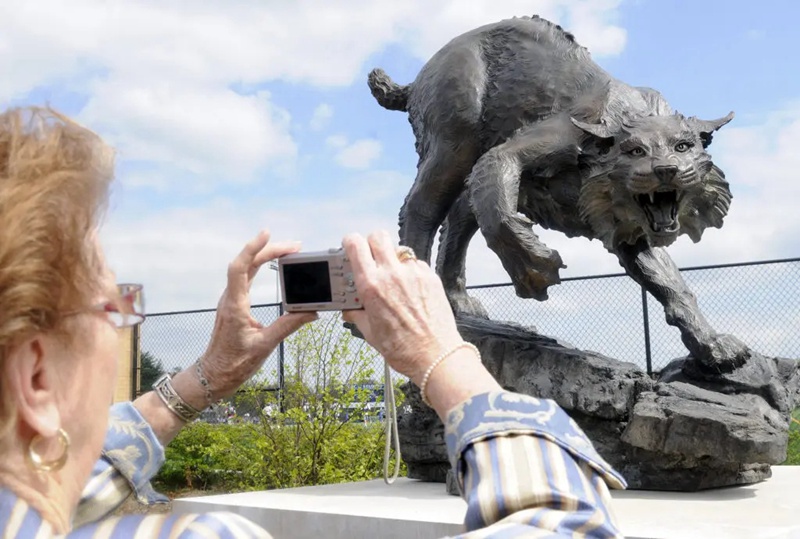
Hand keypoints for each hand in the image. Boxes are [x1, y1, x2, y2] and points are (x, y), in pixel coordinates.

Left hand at [199, 230, 316, 398]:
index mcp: (235, 306)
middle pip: (247, 264)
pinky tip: (274, 266)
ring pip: (247, 269)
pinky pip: (246, 278)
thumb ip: (289, 326)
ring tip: (289, 252)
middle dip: (270, 250)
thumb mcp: (265, 345)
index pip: (240, 268)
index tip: (267, 234)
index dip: (252, 248)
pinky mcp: (234, 305)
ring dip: (266, 257)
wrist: (213, 375)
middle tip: (295, 246)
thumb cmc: (234, 364)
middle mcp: (231, 299)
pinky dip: (261, 267)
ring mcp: (231, 301)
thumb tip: (311, 312)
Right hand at [341, 230, 463, 384]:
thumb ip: (357, 314)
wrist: (436, 356)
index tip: (350, 247)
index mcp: (371, 286)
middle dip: (372, 243)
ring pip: (399, 250)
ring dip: (392, 259)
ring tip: (393, 278)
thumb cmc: (404, 349)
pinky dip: (410, 272)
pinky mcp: (431, 277)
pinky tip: (410, 289)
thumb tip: (350, 308)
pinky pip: (416, 264)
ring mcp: (414, 273)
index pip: (356, 245)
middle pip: (378, 236)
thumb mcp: (370, 333)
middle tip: (371, 257)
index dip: (350, 242)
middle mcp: (392, 274)